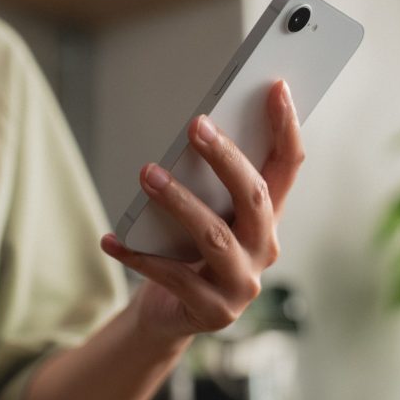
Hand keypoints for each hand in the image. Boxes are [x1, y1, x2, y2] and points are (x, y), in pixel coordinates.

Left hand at [101, 80, 303, 341]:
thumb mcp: (206, 213)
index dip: (286, 127)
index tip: (276, 87)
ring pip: (214, 235)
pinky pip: (173, 276)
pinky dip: (138, 256)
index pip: (288, 167)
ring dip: (178, 201)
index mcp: (267, 217)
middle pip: (253, 197)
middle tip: (196, 125)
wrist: (174, 312)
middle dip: (226, 157)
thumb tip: (195, 131)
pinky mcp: (213, 311)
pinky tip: (111, 240)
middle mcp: (265, 249)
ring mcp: (242, 284)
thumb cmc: (188, 251)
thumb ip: (209, 182)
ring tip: (147, 174)